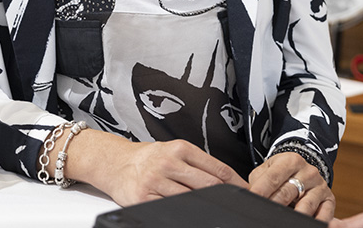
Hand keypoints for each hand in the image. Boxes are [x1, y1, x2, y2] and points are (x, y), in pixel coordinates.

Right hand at [66, 134, 246, 205]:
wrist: (117, 162)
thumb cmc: (150, 157)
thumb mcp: (175, 150)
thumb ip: (198, 163)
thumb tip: (226, 180)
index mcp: (181, 148)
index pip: (217, 169)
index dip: (236, 183)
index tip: (246, 191)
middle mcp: (169, 163)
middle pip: (207, 185)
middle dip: (225, 197)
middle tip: (235, 205)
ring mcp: (156, 181)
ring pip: (190, 199)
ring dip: (206, 207)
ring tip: (215, 211)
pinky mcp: (143, 197)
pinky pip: (169, 209)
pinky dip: (182, 213)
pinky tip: (190, 214)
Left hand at [249, 151, 334, 220]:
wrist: (305, 172)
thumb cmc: (282, 175)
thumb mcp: (268, 171)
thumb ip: (257, 181)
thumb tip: (247, 193)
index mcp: (290, 161)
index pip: (273, 177)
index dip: (261, 190)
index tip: (253, 200)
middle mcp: (308, 172)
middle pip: (287, 192)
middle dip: (274, 205)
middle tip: (264, 214)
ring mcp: (320, 186)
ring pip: (306, 205)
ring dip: (295, 215)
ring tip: (284, 223)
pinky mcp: (329, 200)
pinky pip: (324, 214)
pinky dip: (317, 222)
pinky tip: (307, 225)